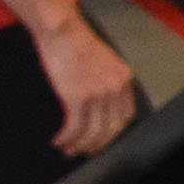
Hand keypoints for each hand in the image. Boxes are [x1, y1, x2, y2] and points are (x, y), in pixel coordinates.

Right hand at [36, 9, 142, 157]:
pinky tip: (59, 141)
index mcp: (125, 80)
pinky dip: (66, 138)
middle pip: (110, 129)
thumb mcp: (105, 62)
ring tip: (68, 150)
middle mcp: (115, 89)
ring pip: (92, 132)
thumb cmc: (78, 44)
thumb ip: (109, 82)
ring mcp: (97, 94)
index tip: (102, 140)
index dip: (113, 133)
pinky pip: (74, 128)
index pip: (125, 117)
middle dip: (96, 145)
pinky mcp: (77, 98)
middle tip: (84, 152)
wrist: (62, 31)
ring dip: (79, 145)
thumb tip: (102, 106)